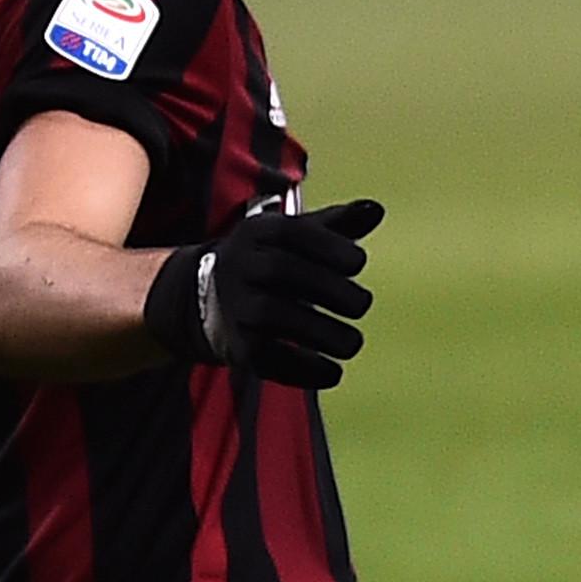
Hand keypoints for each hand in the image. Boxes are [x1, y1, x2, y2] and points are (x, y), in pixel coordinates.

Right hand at [143, 197, 384, 387]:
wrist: (205, 299)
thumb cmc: (272, 261)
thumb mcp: (297, 236)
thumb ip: (338, 224)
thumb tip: (375, 209)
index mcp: (259, 232)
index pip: (293, 232)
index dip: (330, 246)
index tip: (358, 263)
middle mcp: (241, 266)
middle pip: (282, 270)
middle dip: (329, 288)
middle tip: (361, 303)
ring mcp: (236, 307)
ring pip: (273, 314)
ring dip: (321, 332)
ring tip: (351, 343)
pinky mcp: (237, 347)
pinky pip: (267, 358)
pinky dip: (303, 370)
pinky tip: (333, 372)